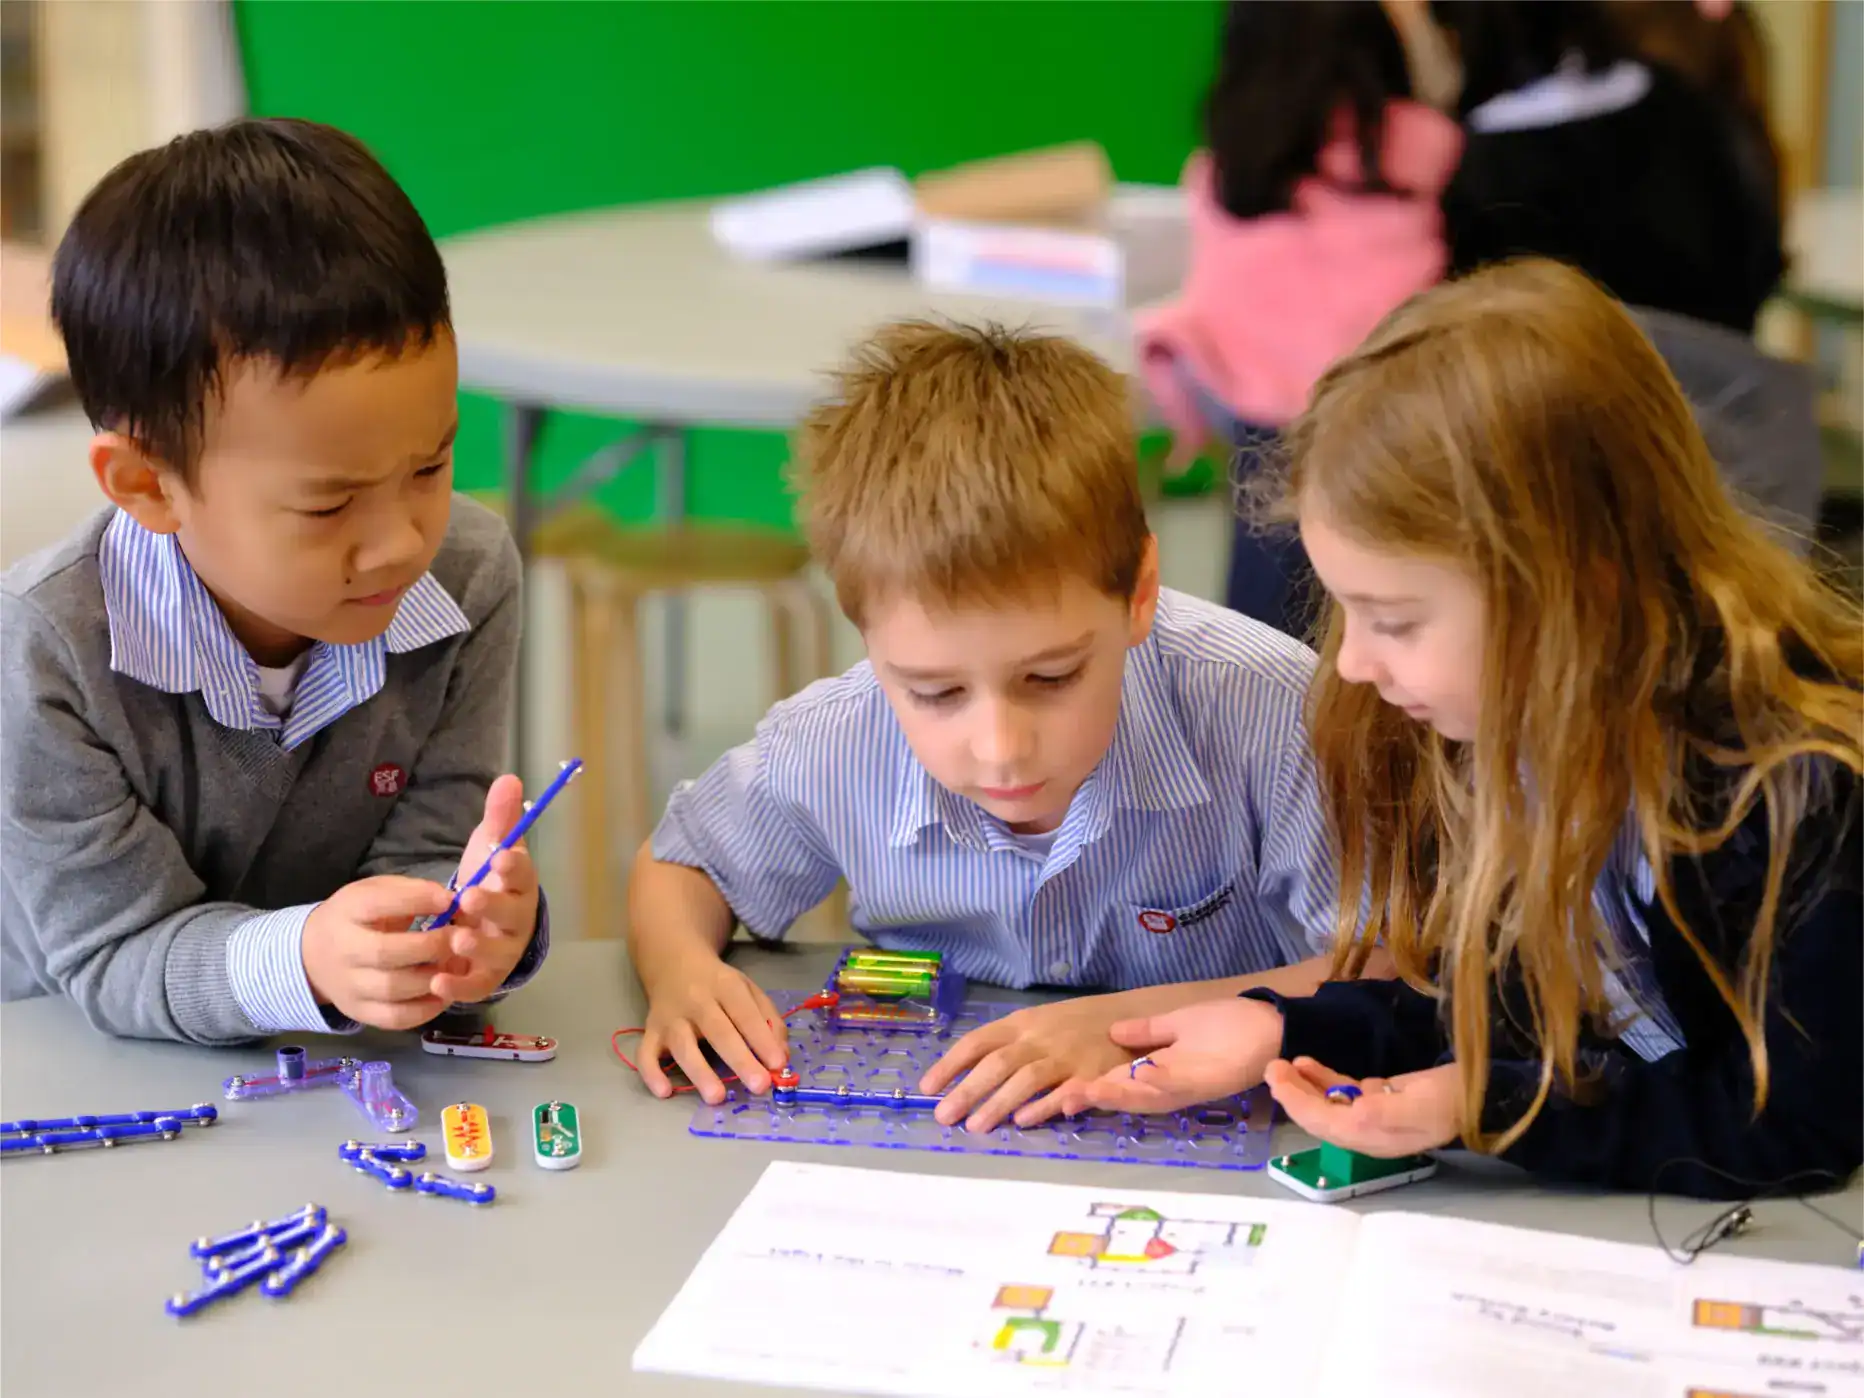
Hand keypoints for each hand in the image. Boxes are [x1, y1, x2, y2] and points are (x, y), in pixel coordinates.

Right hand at [302, 876, 457, 1029]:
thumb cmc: (357, 917)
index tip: (449, 900)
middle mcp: (344, 951)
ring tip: (455, 965)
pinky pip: (395, 1018)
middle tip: (460, 938)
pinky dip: (426, 1009)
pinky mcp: (359, 1012)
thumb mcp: (375, 891)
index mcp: (349, 911)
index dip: (417, 900)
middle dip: (430, 945)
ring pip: (393, 989)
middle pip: (385, 953)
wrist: (313, 954)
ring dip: (433, 978)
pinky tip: (443, 992)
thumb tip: (449, 901)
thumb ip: (410, 892)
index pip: (379, 903)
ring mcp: (349, 986)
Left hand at [428, 776, 541, 1004]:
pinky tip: (438, 983)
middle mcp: (517, 920)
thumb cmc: (490, 882)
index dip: (514, 866)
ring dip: (478, 947)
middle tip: (469, 898)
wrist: (487, 927)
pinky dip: (459, 988)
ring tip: (457, 940)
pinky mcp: (485, 978)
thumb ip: (498, 818)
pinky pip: (476, 986)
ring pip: (496, 953)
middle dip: (492, 907)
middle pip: (511, 914)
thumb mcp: (490, 848)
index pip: (523, 874)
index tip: (501, 856)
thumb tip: (508, 777)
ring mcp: (503, 952)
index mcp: (520, 885)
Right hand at [636, 951, 788, 1104]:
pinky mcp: (650, 1031)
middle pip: (718, 1031)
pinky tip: (665, 1092)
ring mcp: (670, 1017)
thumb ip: (769, 1021)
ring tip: (717, 1097)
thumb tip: (780, 1058)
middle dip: (740, 1060)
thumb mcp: (749, 990)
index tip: (778, 1065)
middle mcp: (696, 1000)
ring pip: (682, 1045)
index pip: (746, 1014)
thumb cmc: (718, 984)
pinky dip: (651, 1073)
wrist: (674, 962)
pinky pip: (645, 1053)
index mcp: (725, 986)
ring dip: (699, 1072)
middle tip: (759, 1086)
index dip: (762, 1039)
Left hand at [920, 993, 1146, 1131]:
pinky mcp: (1092, 1074)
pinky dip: (1043, 1106)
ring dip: (998, 1103)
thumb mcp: (1039, 1023)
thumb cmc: (1077, 1024)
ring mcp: (1066, 1055)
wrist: (1135, 1017)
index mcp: (1022, 1023)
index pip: (978, 1042)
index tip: (928, 1088)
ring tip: (975, 1127)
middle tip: (943, 1116)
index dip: (951, 1064)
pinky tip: (1024, 1121)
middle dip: (967, 1090)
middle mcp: (1040, 1037)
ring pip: (1025, 1078)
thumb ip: (1007, 1044)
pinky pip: (1064, 1091)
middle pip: (997, 1063)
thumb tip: (963, 1071)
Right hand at [1053, 997, 1283, 1116]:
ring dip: (1120, 1096)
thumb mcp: (1178, 1024)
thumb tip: (1113, 1033)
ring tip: (1089, 1092)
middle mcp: (1172, 1084)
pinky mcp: (1212, 1081)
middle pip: (1128, 1097)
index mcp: (1161, 1070)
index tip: (1062, 1095)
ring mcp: (1191, 1085)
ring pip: (1149, 1097)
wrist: (1272, 1025)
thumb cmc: (1228, 1025)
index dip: (1090, 1091)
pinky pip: (1182, 1085)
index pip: (1118, 1084)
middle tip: (1065, 1101)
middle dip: (1097, 1100)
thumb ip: (1147, 1033)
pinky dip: (1161, 1082)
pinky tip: (1141, 1074)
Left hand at [1265, 1058, 1461, 1156]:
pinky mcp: (1381, 1099)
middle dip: (1292, 1094)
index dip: (1295, 1102)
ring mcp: (1373, 1116)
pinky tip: (1307, 1064)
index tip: (1275, 1077)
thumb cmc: (1451, 1100)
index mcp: (1373, 1138)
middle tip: (1271, 1067)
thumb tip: (1349, 1114)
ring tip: (1283, 1064)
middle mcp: (1368, 1133)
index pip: (1322, 1124)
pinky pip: (1343, 1092)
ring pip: (1327, 1104)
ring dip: (1303, 1085)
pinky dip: (1323, 1079)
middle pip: (1319, 1117)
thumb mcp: (1417, 1108)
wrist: (1484, 1094)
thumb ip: (1381, 1115)